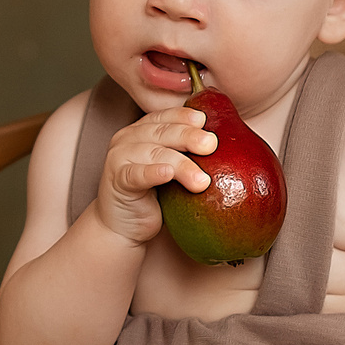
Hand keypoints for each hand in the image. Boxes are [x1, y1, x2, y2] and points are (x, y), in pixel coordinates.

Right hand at [91, 108, 217, 247]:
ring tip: (202, 180)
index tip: (206, 121)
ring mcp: (119, 158)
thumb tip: (227, 145)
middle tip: (211, 144)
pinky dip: (152, 172)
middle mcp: (127, 138)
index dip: (185, 117)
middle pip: (162, 132)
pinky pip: (136, 174)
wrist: (125, 227)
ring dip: (180, 164)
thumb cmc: (155, 196)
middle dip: (189, 136)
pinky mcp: (116, 181)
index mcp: (143, 130)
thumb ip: (188, 154)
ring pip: (153, 153)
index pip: (165, 117)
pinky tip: (167, 174)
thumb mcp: (174, 170)